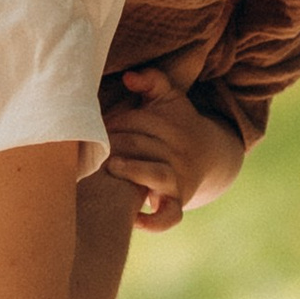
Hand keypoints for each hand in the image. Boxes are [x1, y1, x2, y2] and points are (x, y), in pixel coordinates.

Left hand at [102, 66, 239, 232]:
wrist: (208, 155)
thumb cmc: (176, 122)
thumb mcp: (169, 97)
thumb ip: (152, 81)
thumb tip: (129, 78)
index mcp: (171, 125)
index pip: (138, 120)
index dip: (116, 121)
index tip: (97, 126)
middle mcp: (177, 152)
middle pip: (141, 145)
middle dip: (115, 143)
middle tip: (91, 148)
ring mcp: (177, 179)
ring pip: (156, 175)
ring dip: (133, 170)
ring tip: (112, 167)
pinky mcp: (177, 202)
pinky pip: (170, 216)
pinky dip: (155, 221)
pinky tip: (134, 218)